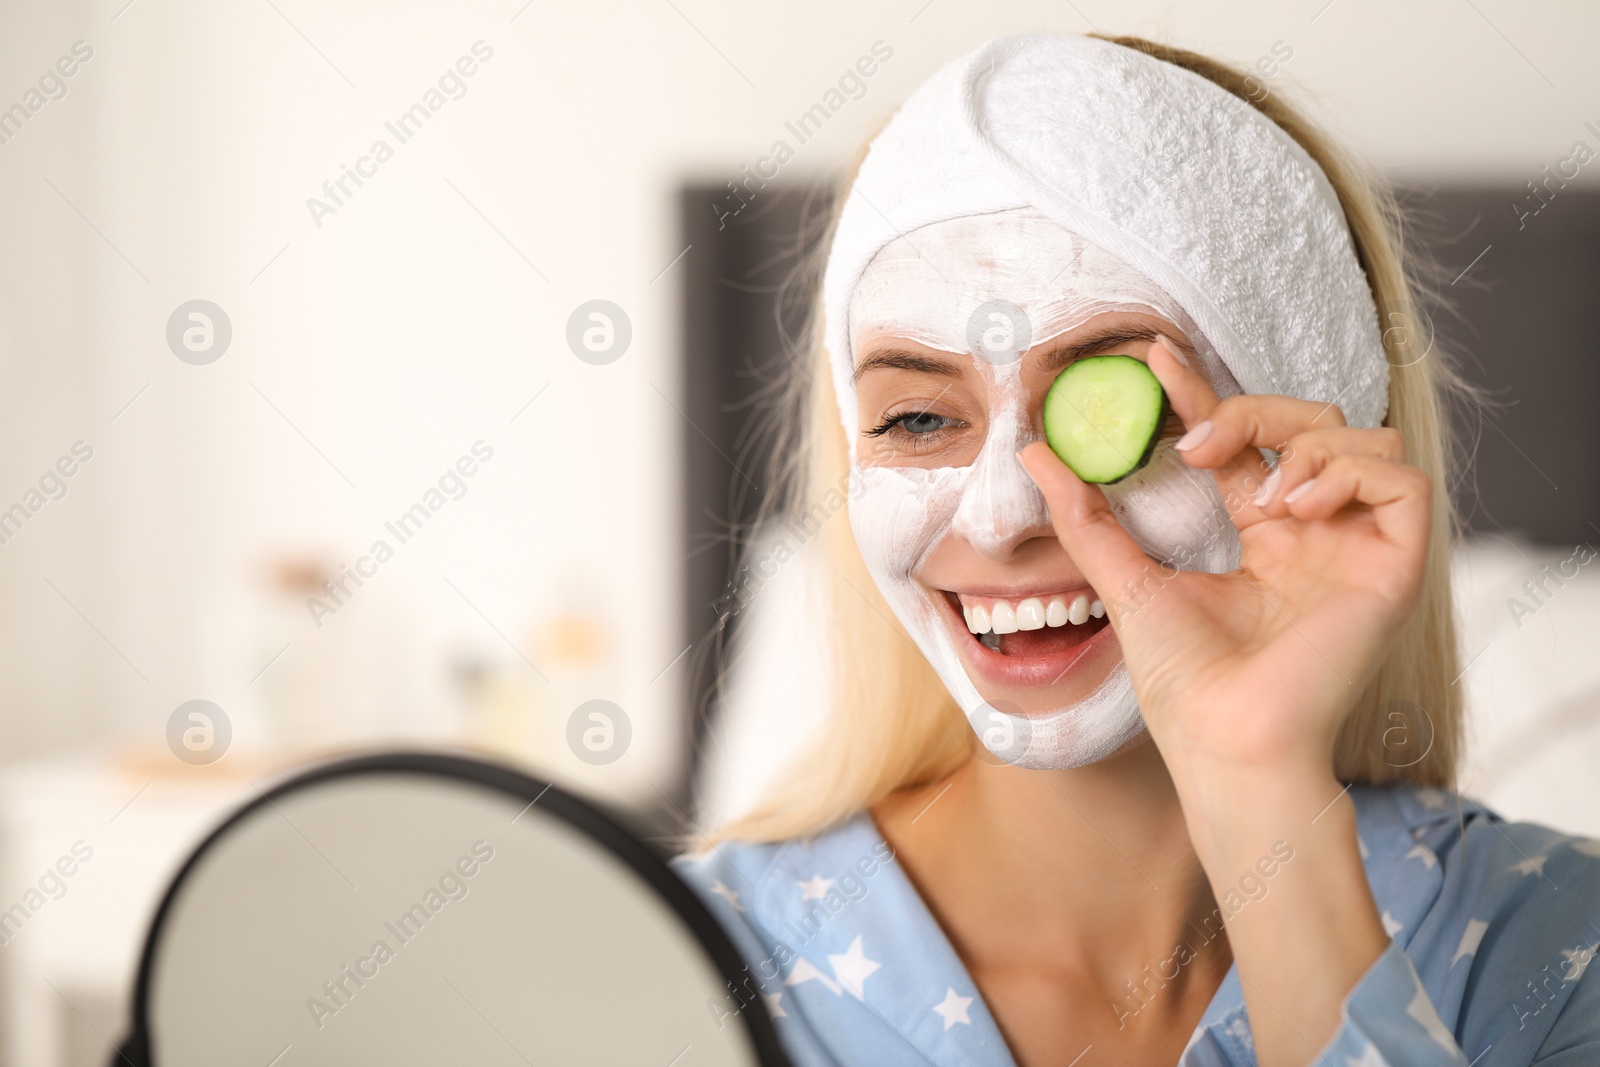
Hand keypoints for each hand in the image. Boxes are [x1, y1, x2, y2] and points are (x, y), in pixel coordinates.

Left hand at [1017, 335, 1431, 783]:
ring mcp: (1358, 551)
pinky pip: (1404, 480)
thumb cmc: (1183, 685)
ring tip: (1260, 498)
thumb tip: (1036, 454)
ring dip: (1304, 445)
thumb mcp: (1126, 582)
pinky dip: (1350, 473)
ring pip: (1364, 438)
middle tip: (1194, 442)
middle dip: (1252, 410)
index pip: (1243, 444)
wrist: (1224, 744)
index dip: (1208, 393)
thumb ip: (1088, 518)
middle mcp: (1318, 537)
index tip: (1155, 358)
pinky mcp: (1397, 567)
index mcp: (1265, 539)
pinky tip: (1298, 508)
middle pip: (1310, 424)